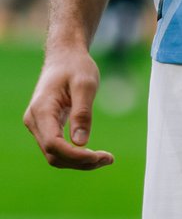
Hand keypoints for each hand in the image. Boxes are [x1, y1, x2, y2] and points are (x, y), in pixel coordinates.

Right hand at [23, 48, 113, 169]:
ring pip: (54, 155)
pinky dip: (75, 154)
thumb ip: (82, 113)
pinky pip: (57, 147)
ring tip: (105, 159)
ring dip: (78, 162)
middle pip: (53, 155)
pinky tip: (94, 154)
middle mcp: (35, 121)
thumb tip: (81, 143)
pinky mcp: (46, 127)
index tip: (99, 156)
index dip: (76, 156)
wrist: (65, 56)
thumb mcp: (85, 84)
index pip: (54, 144)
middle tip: (108, 159)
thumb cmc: (76, 66)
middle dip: (80, 162)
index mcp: (42, 110)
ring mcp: (38, 125)